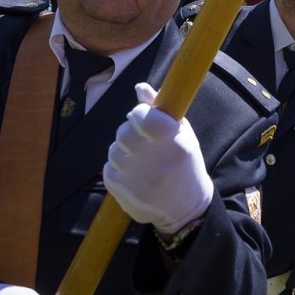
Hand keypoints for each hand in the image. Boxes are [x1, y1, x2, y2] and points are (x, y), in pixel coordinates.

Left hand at [103, 83, 212, 235]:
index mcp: (175, 142)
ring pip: (114, 151)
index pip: (142, 116)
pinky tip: (134, 174)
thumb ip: (159, 109)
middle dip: (130, 132)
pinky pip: (108, 169)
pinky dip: (118, 169)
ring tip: (140, 160)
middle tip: (142, 141)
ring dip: (123, 151)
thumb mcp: (181, 134)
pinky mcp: (123, 193)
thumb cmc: (184, 163)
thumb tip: (139, 87)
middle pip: (124, 132)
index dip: (140, 114)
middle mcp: (156, 161)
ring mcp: (138, 180)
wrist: (186, 207)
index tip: (145, 119)